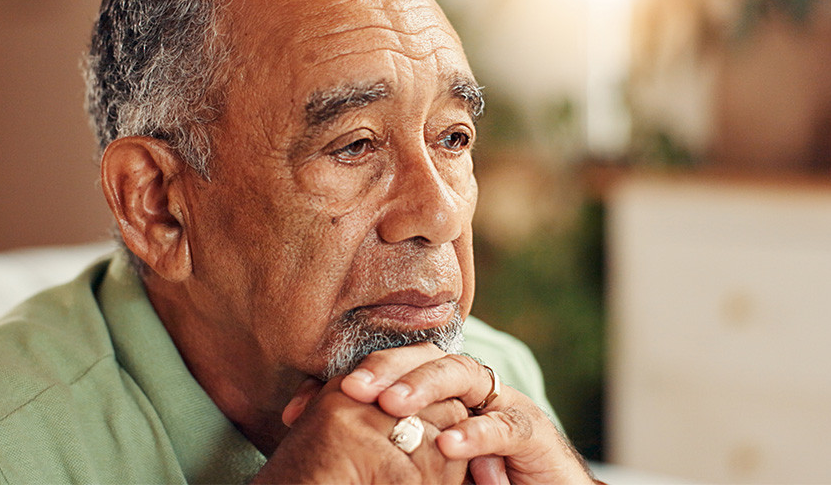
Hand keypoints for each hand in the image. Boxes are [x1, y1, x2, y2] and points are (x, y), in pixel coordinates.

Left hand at [285, 343, 594, 484]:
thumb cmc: (475, 481)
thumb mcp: (415, 467)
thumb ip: (378, 452)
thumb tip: (308, 452)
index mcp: (434, 392)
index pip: (386, 370)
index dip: (342, 383)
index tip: (298, 410)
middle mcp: (466, 388)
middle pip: (424, 357)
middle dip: (384, 369)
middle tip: (349, 389)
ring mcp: (501, 405)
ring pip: (462, 374)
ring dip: (425, 386)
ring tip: (391, 406)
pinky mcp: (532, 433)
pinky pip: (505, 425)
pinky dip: (477, 433)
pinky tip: (449, 444)